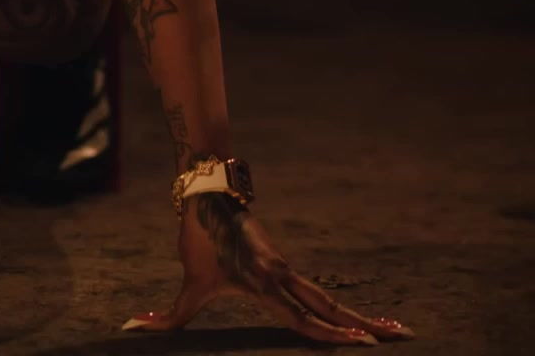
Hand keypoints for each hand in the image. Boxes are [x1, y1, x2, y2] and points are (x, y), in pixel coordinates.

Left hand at [123, 194, 414, 344]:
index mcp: (264, 284)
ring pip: (326, 297)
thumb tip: (131, 325)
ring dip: (356, 315)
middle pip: (329, 307)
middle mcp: (282, 277)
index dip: (331, 334)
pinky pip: (313, 290)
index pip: (302, 318)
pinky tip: (351, 317)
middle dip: (363, 325)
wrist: (210, 193)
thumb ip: (168, 315)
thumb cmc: (198, 238)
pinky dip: (335, 305)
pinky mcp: (281, 263)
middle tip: (403, 337)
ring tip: (390, 330)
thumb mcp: (187, 281)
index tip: (362, 344)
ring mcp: (285, 269)